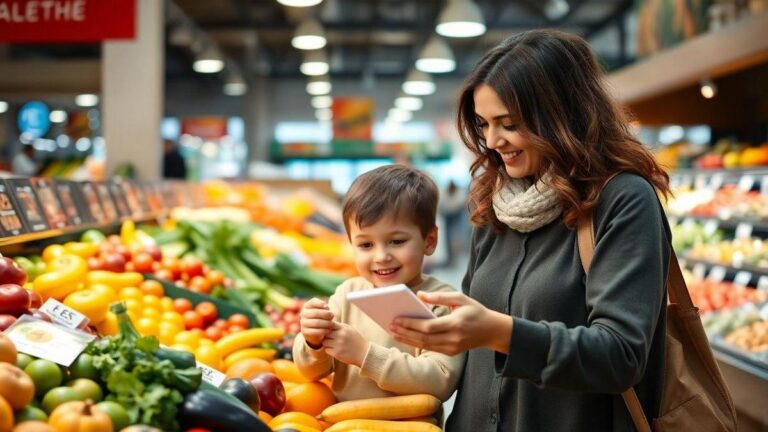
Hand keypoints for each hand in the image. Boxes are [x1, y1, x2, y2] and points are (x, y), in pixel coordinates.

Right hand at [299, 297, 334, 347]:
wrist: (317, 331)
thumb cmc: (322, 317)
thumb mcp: (323, 310)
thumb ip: (326, 306)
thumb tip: (328, 304)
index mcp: (307, 306)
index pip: (313, 302)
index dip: (321, 304)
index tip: (328, 307)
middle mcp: (303, 313)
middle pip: (315, 313)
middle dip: (326, 314)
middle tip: (332, 316)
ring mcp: (303, 323)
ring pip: (316, 322)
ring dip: (326, 323)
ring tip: (332, 324)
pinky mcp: (305, 332)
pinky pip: (315, 331)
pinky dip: (323, 331)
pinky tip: (329, 330)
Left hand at [323, 322, 368, 366]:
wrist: (364, 353)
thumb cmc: (355, 340)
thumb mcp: (350, 329)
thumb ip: (340, 326)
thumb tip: (328, 322)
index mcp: (344, 329)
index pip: (329, 324)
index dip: (326, 327)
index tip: (328, 330)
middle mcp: (341, 336)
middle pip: (325, 333)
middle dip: (325, 335)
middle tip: (329, 338)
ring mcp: (338, 345)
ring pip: (324, 342)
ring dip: (326, 343)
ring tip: (332, 344)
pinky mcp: (337, 353)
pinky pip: (326, 350)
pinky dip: (329, 350)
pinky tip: (335, 350)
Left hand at [389, 291, 512, 355]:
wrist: (492, 330)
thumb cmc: (475, 310)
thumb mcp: (460, 298)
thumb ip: (439, 297)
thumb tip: (419, 296)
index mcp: (456, 323)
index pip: (429, 327)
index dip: (411, 324)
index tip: (396, 319)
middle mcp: (454, 338)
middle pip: (424, 338)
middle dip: (405, 332)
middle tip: (390, 325)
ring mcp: (453, 347)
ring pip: (425, 345)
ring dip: (407, 339)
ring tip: (393, 331)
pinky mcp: (451, 352)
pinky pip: (430, 348)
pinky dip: (416, 343)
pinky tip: (406, 336)